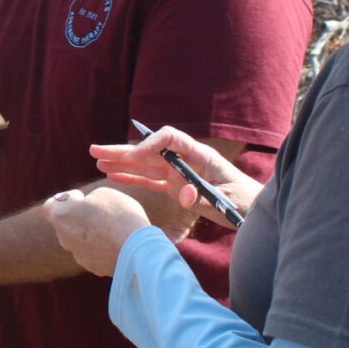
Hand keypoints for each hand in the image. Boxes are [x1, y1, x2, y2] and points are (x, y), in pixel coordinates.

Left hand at [43, 186, 154, 276]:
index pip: (51, 206)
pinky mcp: (92, 267)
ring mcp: (77, 255)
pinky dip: (102, 247)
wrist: (137, 251)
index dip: (67, 199)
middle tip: (102, 212)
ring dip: (92, 233)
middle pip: (67, 223)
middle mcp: (64, 237)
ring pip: (81, 239)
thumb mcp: (104, 193)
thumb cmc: (119, 216)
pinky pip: (94, 253)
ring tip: (115, 228)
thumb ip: (89, 199)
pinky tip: (119, 243)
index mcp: (61, 215)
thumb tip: (88, 208)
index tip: (83, 198)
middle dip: (80, 217)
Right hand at [90, 124, 260, 224]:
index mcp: (200, 155)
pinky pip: (150, 180)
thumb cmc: (244, 201)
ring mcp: (179, 173)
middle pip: (150, 150)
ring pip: (145, 164)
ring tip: (96, 159)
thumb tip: (182, 194)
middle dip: (123, 149)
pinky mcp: (176, 187)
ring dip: (121, 162)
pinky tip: (112, 175)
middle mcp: (186, 160)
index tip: (132, 157)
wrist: (254, 208)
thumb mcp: (227, 200)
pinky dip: (131, 177)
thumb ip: (203, 198)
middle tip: (95, 149)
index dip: (148, 143)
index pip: (169, 139)